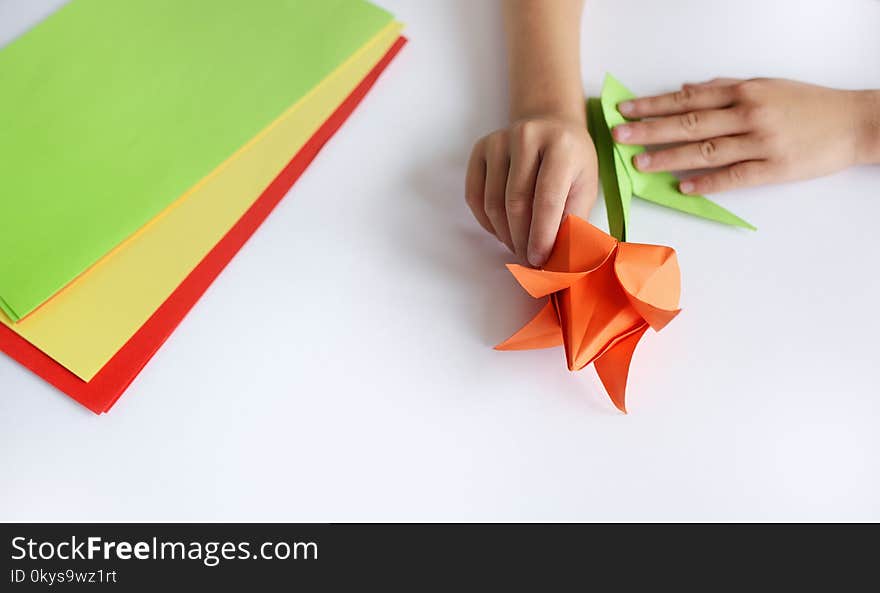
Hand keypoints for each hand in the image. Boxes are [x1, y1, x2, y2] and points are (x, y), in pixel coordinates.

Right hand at [465, 116, 597, 266]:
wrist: (550, 125)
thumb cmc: (571, 161)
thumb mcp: (585, 186)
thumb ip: (573, 220)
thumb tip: (559, 259)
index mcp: (561, 146)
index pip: (547, 199)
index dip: (542, 235)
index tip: (540, 260)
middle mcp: (527, 136)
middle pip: (516, 202)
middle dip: (521, 240)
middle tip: (528, 261)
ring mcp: (500, 140)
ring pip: (493, 203)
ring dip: (504, 235)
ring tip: (518, 247)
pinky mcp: (480, 148)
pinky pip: (474, 196)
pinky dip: (487, 222)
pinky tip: (502, 231)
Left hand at [611, 78, 879, 193]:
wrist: (854, 122)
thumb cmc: (807, 104)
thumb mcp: (766, 85)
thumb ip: (724, 88)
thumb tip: (686, 89)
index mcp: (744, 93)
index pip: (688, 100)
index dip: (654, 105)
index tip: (626, 109)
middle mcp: (748, 115)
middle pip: (690, 123)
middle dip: (651, 130)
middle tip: (620, 135)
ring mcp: (760, 143)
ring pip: (706, 151)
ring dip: (670, 157)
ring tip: (640, 163)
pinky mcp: (774, 168)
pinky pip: (735, 176)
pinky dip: (708, 182)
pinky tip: (683, 186)